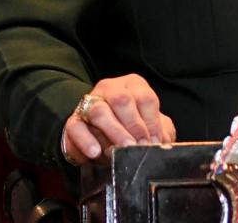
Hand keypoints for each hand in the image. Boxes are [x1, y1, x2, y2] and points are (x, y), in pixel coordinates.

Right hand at [61, 74, 176, 165]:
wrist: (99, 138)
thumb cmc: (130, 129)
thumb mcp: (149, 127)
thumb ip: (160, 131)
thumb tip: (164, 142)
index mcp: (133, 85)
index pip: (145, 97)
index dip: (152, 121)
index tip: (155, 140)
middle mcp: (111, 89)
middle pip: (122, 100)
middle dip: (134, 125)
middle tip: (140, 145)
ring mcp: (90, 102)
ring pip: (99, 111)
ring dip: (114, 131)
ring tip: (123, 149)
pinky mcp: (73, 121)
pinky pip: (76, 128)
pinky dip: (86, 141)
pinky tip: (96, 152)